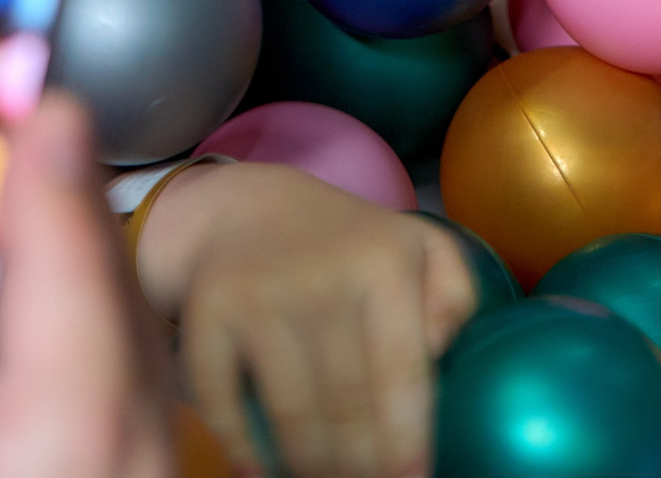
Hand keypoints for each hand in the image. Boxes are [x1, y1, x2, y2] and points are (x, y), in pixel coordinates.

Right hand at [144, 165, 472, 477]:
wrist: (248, 210)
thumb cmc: (348, 246)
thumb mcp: (419, 247)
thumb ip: (453, 296)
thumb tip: (439, 353)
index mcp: (382, 263)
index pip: (400, 374)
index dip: (405, 441)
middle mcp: (320, 277)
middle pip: (346, 405)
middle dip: (361, 466)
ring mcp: (258, 295)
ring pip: (291, 413)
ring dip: (311, 465)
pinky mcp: (208, 313)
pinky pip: (223, 401)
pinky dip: (242, 449)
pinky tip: (262, 474)